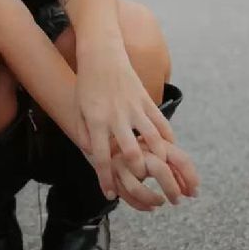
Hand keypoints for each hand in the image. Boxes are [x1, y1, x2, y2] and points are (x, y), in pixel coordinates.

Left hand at [74, 48, 178, 199]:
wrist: (101, 54)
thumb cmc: (87, 84)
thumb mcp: (78, 109)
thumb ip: (83, 133)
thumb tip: (94, 155)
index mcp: (96, 121)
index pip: (101, 157)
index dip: (106, 179)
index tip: (110, 194)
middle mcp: (116, 117)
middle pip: (130, 152)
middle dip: (136, 173)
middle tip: (139, 185)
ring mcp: (134, 107)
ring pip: (152, 139)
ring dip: (158, 159)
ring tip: (160, 172)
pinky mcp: (146, 99)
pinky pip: (161, 122)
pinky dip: (168, 139)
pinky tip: (170, 151)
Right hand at [108, 137, 199, 211]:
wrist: (104, 138)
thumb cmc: (137, 149)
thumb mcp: (157, 153)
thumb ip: (174, 168)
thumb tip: (191, 190)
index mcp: (155, 142)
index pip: (179, 158)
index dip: (190, 177)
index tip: (194, 193)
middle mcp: (138, 150)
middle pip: (160, 170)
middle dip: (171, 188)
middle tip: (177, 201)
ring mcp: (122, 162)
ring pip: (137, 188)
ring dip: (151, 198)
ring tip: (160, 203)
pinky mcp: (110, 173)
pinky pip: (125, 195)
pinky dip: (139, 205)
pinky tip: (149, 207)